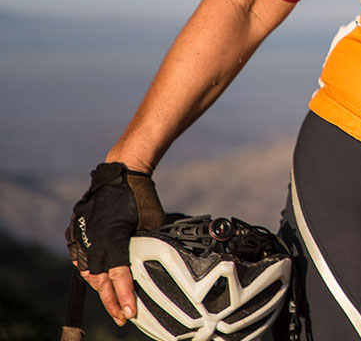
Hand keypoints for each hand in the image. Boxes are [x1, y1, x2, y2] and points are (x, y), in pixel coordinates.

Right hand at [66, 162, 164, 324]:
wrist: (122, 173)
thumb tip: (152, 265)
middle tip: (123, 317)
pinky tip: (98, 280)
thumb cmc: (142, 196)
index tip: (130, 313)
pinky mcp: (77, 231)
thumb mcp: (153, 223)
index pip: (118, 276)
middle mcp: (93, 241)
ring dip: (101, 288)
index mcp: (112, 239)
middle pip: (100, 280)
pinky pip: (81, 258)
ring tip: (113, 302)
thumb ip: (148, 246)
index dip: (125, 297)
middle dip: (112, 301)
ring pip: (88, 272)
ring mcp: (82, 236)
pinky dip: (90, 271)